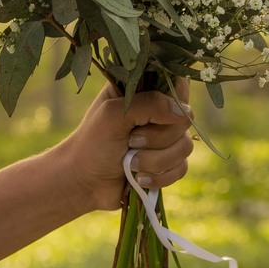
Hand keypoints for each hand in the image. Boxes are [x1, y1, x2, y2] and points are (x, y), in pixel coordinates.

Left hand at [56, 79, 194, 212]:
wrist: (83, 183)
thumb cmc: (92, 144)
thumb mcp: (114, 115)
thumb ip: (149, 105)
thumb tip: (183, 112)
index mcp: (144, 92)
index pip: (177, 84)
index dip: (173, 99)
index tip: (153, 114)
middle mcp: (159, 113)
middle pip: (185, 119)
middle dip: (158, 138)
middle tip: (131, 142)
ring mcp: (165, 139)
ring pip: (185, 146)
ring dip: (156, 161)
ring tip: (130, 165)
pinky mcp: (168, 164)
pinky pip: (181, 168)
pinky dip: (160, 177)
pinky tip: (139, 179)